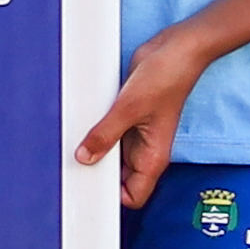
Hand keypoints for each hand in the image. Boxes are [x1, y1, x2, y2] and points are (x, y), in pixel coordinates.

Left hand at [72, 23, 217, 209]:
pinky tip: (82, 124)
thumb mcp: (129, 108)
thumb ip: (105, 134)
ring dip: (94, 150)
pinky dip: (95, 131)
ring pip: (110, 155)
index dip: (111, 200)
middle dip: (97, 174)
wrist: (176, 48)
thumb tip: (84, 156)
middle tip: (73, 168)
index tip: (88, 192)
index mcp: (152, 158)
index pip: (132, 197)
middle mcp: (145, 150)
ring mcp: (136, 134)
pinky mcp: (127, 116)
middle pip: (116, 179)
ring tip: (74, 144)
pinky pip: (107, 132)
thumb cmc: (167, 77)